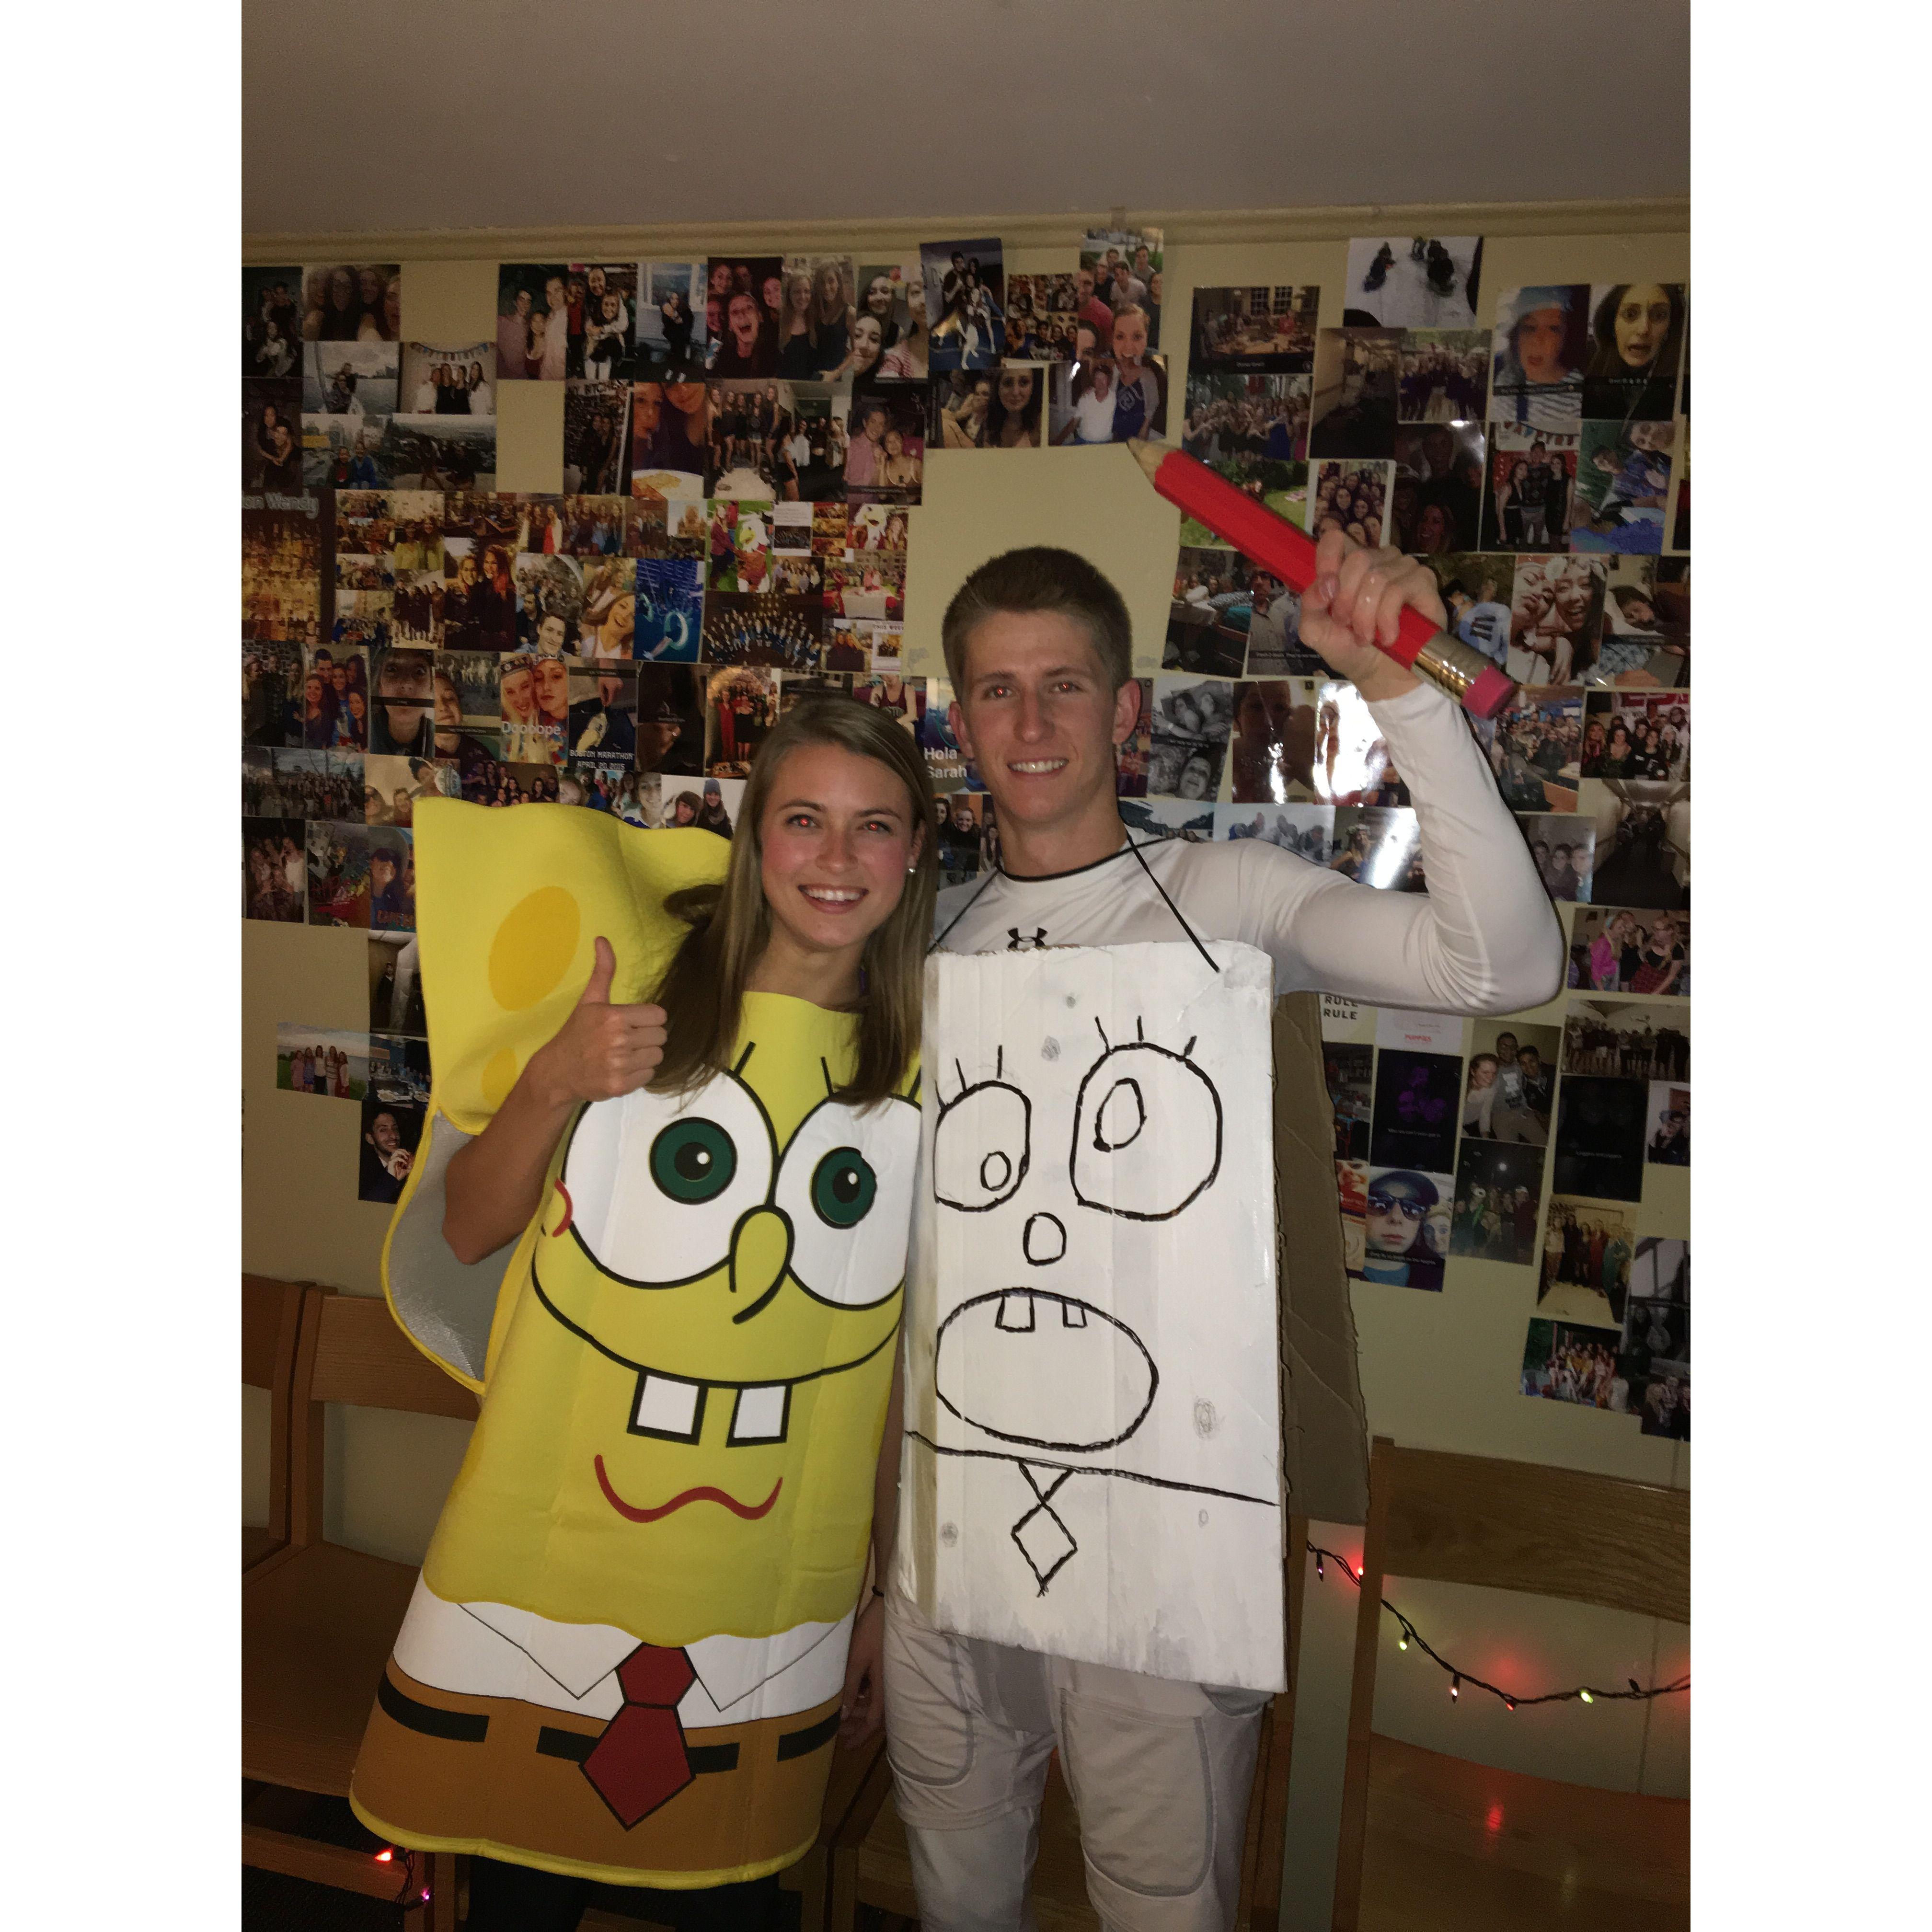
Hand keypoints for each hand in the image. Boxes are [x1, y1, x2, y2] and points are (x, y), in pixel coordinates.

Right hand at [386, 1149, 412, 1179]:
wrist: (393, 1180)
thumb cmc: (398, 1176)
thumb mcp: (407, 1169)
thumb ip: (410, 1165)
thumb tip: (414, 1159)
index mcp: (397, 1160)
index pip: (402, 1153)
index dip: (407, 1153)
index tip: (412, 1156)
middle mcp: (394, 1159)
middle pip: (398, 1150)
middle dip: (405, 1151)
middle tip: (409, 1154)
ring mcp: (392, 1160)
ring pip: (396, 1151)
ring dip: (403, 1153)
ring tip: (407, 1157)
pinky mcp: (391, 1162)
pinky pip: (396, 1158)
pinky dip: (402, 1160)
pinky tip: (405, 1163)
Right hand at [530, 937, 667, 1106]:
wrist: (556, 1072)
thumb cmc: (576, 1033)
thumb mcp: (589, 1000)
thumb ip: (603, 971)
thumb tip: (602, 939)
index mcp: (614, 1016)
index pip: (659, 1016)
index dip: (648, 1019)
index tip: (633, 1023)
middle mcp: (618, 1040)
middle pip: (661, 1036)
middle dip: (647, 1037)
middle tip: (628, 1039)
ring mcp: (619, 1065)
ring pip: (657, 1056)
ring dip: (644, 1055)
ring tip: (625, 1054)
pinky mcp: (620, 1085)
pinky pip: (648, 1075)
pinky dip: (638, 1073)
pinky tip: (621, 1068)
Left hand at [838, 1596, 884, 1748]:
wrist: (890, 1607)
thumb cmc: (872, 1634)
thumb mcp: (856, 1661)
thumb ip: (850, 1689)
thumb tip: (843, 1717)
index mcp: (884, 1689)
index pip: (873, 1722)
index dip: (860, 1736)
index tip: (846, 1747)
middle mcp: (889, 1687)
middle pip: (874, 1715)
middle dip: (856, 1725)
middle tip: (838, 1732)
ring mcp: (888, 1677)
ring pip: (873, 1702)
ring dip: (858, 1710)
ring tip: (840, 1715)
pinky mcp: (885, 1667)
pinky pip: (874, 1690)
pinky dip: (863, 1696)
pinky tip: (851, 1693)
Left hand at [1297, 533, 1443, 703]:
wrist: (1379, 673)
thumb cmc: (1349, 648)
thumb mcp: (1316, 631)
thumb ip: (1310, 605)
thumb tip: (1324, 585)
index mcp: (1347, 565)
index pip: (1335, 539)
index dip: (1328, 560)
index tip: (1327, 593)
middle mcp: (1376, 559)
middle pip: (1357, 559)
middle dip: (1346, 601)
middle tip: (1347, 625)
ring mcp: (1401, 567)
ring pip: (1377, 577)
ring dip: (1366, 616)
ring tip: (1367, 636)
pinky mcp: (1422, 582)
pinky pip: (1398, 590)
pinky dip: (1387, 619)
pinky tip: (1387, 636)